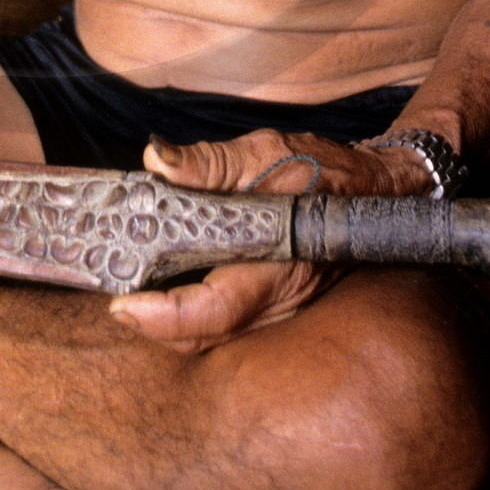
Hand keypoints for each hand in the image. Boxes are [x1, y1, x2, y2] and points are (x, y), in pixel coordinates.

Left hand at [107, 125, 433, 355]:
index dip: (162, 317)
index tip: (120, 306)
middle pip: (201, 336)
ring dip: (167, 322)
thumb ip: (211, 163)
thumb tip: (158, 161)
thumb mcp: (267, 152)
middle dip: (152, 325)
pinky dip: (190, 313)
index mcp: (273, 264)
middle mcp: (276, 300)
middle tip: (112, 294)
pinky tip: (166, 285)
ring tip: (130, 289)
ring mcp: (277, 309)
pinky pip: (225, 324)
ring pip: (211, 336)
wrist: (377, 191)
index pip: (212, 309)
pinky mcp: (274, 307)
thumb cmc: (324, 171)